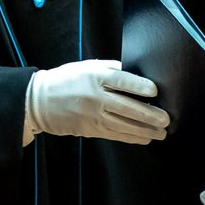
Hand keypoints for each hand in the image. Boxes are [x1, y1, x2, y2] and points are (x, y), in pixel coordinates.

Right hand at [25, 59, 168, 144]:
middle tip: (166, 119)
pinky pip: (116, 135)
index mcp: (94, 76)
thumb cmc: (64, 80)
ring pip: (125, 125)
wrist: (38, 101)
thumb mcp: (85, 67)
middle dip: (150, 115)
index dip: (141, 87)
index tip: (155, 91)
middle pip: (128, 107)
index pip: (122, 81)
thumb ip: (109, 69)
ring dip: (146, 130)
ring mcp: (93, 115)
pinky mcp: (90, 129)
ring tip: (161, 132)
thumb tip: (134, 72)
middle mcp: (95, 96)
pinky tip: (144, 138)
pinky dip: (132, 137)